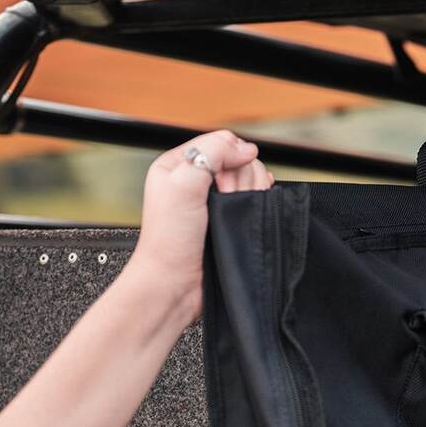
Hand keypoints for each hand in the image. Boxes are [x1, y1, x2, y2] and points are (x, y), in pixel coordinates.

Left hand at [130, 129, 274, 325]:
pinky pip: (254, 201)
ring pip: (250, 180)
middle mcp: (197, 181)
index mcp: (179, 165)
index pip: (219, 143)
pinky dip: (256, 205)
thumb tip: (246, 148)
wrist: (175, 283)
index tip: (221, 183)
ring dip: (249, 194)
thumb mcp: (183, 183)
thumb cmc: (169, 240)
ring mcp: (215, 201)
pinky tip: (246, 215)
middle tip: (223, 201)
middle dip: (239, 179)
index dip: (228, 158)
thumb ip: (213, 153)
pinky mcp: (229, 219)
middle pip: (239, 160)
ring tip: (230, 214)